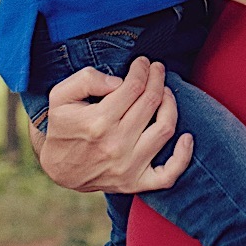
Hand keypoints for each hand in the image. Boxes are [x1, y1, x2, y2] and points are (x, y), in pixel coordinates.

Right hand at [34, 55, 193, 193]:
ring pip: (165, 128)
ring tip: (165, 91)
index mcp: (98, 122)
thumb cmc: (62, 127)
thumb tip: (118, 81)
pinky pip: (169, 174)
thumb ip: (86, 79)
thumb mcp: (60, 96)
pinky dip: (183, 156)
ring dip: (170, 103)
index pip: (134, 87)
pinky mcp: (135, 183)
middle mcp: (116, 145)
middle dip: (157, 78)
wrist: (58, 169)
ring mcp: (128, 167)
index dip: (142, 69)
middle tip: (156, 69)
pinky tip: (187, 137)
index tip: (142, 62)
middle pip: (151, 102)